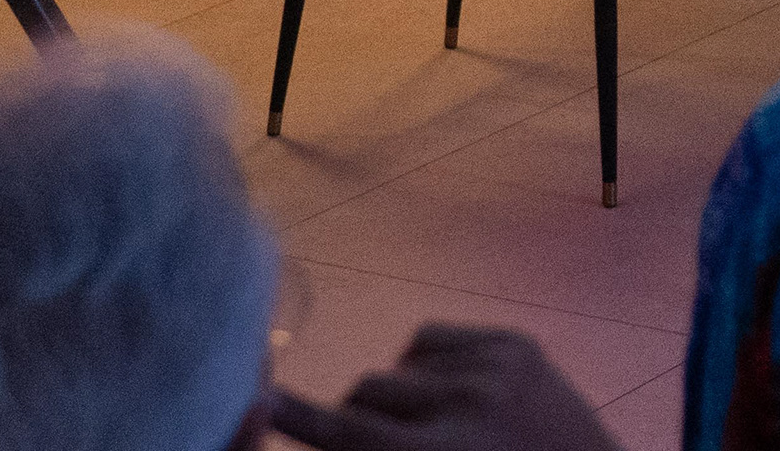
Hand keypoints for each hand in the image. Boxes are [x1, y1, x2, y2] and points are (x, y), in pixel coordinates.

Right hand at [268, 324, 616, 450]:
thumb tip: (326, 438)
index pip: (351, 433)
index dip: (301, 418)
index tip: (264, 401)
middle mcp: (467, 405)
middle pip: (364, 393)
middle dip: (357, 419)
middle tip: (380, 444)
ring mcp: (495, 367)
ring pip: (394, 366)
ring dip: (395, 397)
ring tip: (429, 428)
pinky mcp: (514, 343)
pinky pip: (430, 340)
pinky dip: (425, 367)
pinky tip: (448, 396)